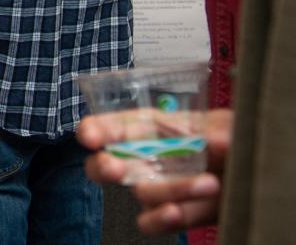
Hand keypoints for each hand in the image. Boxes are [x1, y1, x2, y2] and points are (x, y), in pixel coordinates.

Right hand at [77, 107, 231, 234]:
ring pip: (141, 193)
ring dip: (172, 189)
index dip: (97, 128)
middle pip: (105, 164)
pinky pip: (149, 222)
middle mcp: (147, 158)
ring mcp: (157, 188)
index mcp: (153, 127)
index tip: (90, 136)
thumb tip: (215, 141)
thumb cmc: (235, 139)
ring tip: (210, 183)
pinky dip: (160, 219)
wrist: (259, 174)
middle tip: (115, 168)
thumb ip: (222, 130)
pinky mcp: (172, 215)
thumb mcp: (231, 125)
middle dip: (104, 166)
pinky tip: (177, 212)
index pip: (116, 125)